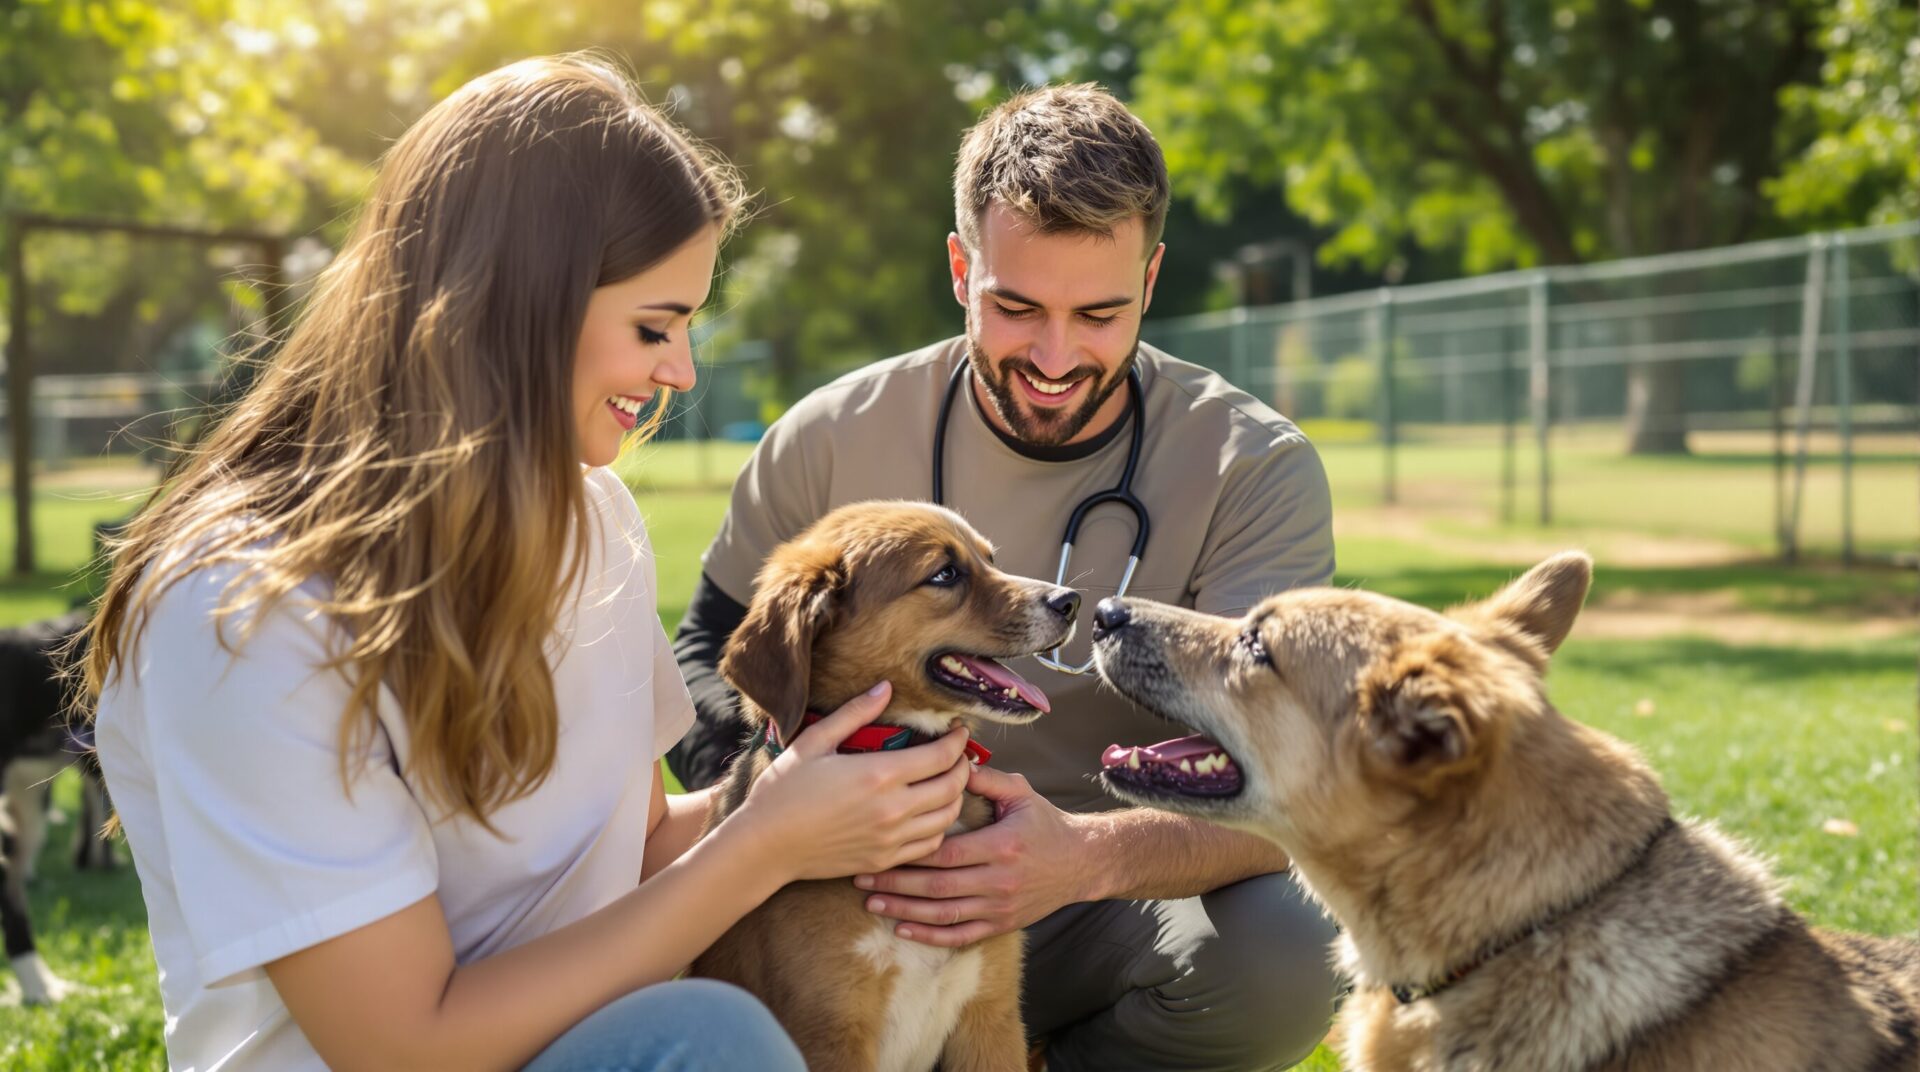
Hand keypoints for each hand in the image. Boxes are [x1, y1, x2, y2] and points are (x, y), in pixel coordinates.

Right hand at [726, 682, 973, 883]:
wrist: (765, 846)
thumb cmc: (784, 791)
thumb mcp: (815, 742)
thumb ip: (855, 713)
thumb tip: (885, 687)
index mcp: (878, 774)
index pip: (942, 757)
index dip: (958, 741)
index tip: (959, 731)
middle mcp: (893, 809)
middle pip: (953, 786)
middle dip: (964, 766)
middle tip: (959, 755)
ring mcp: (890, 839)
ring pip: (948, 818)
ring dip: (955, 797)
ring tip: (948, 782)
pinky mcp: (884, 860)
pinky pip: (930, 845)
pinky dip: (940, 827)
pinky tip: (929, 814)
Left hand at [853, 765, 1097, 946]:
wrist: (1082, 863)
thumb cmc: (1045, 823)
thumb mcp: (1021, 793)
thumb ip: (985, 778)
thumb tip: (951, 758)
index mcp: (1001, 845)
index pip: (947, 851)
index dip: (912, 850)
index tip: (880, 842)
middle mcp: (999, 880)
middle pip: (937, 885)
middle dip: (896, 881)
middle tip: (860, 874)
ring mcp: (999, 906)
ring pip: (943, 914)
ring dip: (904, 910)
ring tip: (871, 901)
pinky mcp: (1000, 924)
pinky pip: (960, 935)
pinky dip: (929, 935)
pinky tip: (903, 929)